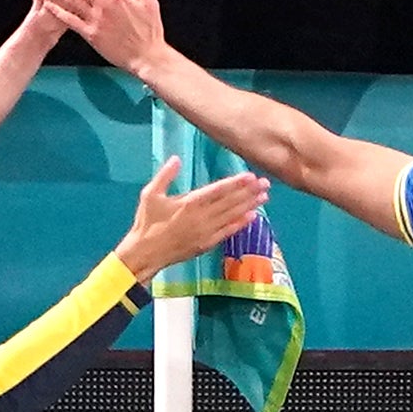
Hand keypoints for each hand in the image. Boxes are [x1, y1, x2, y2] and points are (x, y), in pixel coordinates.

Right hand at [116, 158, 265, 277]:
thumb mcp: (150, 195)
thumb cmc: (147, 222)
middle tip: (266, 183)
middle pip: (230, 202)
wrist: (146, 252)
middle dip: (249, 192)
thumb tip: (176, 159)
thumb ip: (164, 176)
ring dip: (249, 205)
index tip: (251, 176)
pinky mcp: (208, 243)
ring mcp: (207, 231)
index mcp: (190, 203)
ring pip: (233, 215)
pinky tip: (252, 217)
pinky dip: (241, 224)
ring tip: (264, 197)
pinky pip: (228, 231)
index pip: (218, 190)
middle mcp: (203, 216)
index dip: (236, 183)